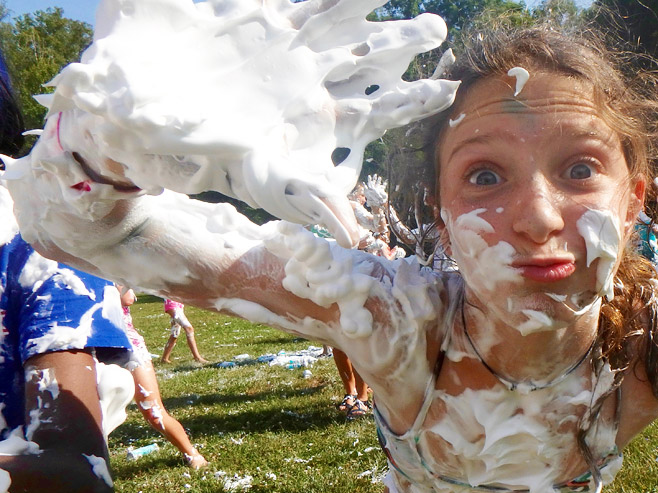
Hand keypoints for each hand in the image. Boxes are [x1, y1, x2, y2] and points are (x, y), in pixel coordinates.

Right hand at [23, 0, 457, 246]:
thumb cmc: (204, 158)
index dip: (411, 101)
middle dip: (402, 43)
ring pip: (339, 22)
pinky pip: (304, 0)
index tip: (451, 89)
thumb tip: (356, 237)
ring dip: (371, 8)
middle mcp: (306, 82)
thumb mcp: (266, 183)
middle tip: (435, 28)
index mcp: (315, 120)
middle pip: (366, 60)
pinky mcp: (255, 16)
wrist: (141, 117)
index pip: (376, 110)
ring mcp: (283, 48)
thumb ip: (314, 205)